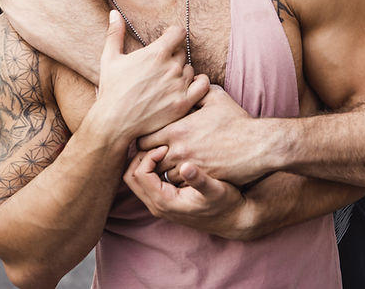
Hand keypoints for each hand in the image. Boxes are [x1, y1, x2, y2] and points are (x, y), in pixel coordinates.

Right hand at [91, 11, 208, 139]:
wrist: (114, 122)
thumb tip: (114, 12)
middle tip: (160, 68)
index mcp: (156, 52)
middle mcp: (171, 67)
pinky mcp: (184, 103)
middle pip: (182, 52)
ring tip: (167, 82)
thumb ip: (114, 33)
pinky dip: (199, 84)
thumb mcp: (110, 59)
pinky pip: (203, 86)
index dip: (172, 35)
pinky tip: (188, 87)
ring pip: (191, 70)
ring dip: (182, 73)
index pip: (178, 32)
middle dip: (173, 57)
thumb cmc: (111, 90)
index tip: (166, 41)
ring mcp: (179, 85)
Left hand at [124, 146, 256, 239]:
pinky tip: (168, 156)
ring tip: (164, 149)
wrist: (233, 219)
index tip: (166, 147)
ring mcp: (159, 203)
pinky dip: (151, 167)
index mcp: (164, 202)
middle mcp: (157, 205)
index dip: (149, 156)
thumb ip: (200, 179)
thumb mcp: (217, 190)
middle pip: (131, 177)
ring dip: (146, 161)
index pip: (140, 174)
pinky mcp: (164, 199)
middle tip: (160, 145)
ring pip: (137, 179)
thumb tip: (186, 167)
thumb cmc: (227, 203)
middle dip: (141, 157)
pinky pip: (147, 181)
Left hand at [136, 85, 266, 185]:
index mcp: (177, 129)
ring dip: (163, 170)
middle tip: (156, 153)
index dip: (144, 139)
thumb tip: (189, 79)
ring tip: (170, 163)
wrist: (258, 146)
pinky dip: (178, 180)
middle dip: (149, 157)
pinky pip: (178, 184)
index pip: (143, 139)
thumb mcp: (217, 98)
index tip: (152, 137)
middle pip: (148, 159)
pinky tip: (184, 172)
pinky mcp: (200, 180)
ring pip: (162, 174)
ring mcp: (189, 167)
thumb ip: (196, 89)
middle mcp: (178, 149)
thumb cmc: (237, 121)